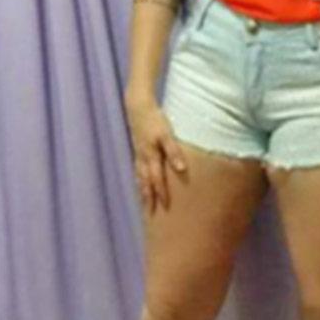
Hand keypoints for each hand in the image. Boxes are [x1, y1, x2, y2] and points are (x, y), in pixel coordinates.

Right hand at [124, 96, 186, 214]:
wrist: (138, 106)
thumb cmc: (155, 119)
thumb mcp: (167, 134)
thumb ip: (174, 152)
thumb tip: (182, 169)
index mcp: (151, 156)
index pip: (157, 181)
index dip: (161, 194)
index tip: (165, 208)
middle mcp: (143, 158)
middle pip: (146, 182)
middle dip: (149, 198)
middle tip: (151, 213)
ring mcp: (138, 153)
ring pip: (140, 177)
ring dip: (142, 190)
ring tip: (144, 202)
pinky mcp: (137, 148)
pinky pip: (137, 169)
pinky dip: (139, 179)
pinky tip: (141, 181)